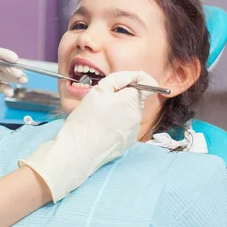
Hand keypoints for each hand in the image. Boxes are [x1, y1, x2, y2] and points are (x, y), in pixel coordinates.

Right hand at [18, 70, 157, 201]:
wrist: (78, 150)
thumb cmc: (85, 119)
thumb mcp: (99, 90)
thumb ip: (121, 79)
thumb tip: (138, 77)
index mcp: (132, 100)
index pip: (148, 84)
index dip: (134, 81)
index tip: (121, 84)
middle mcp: (137, 116)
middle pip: (135, 98)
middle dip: (122, 97)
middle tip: (101, 102)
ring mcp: (133, 131)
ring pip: (129, 112)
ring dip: (118, 110)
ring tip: (98, 117)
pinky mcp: (127, 142)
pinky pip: (124, 127)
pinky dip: (115, 124)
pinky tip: (101, 128)